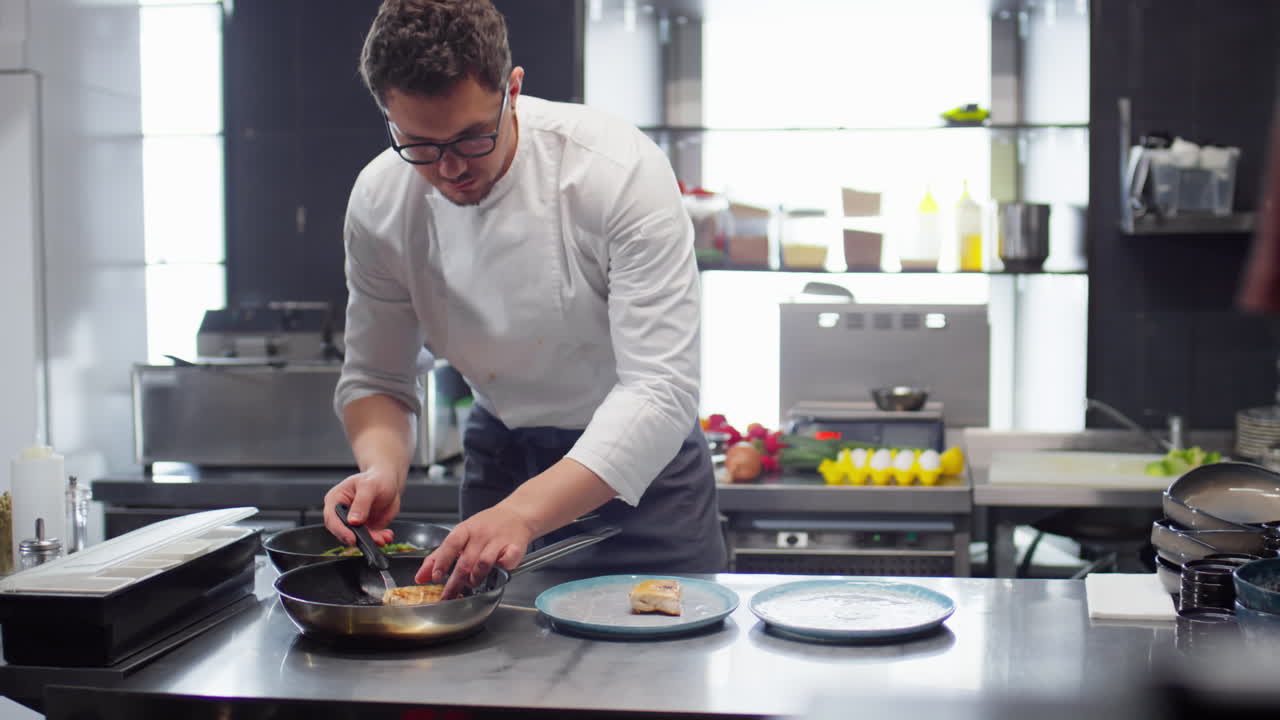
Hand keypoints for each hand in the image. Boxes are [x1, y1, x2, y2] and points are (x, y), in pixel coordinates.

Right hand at [323, 466, 401, 545]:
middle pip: (342, 532)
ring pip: (357, 537)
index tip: (352, 538)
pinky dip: (378, 539)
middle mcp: (342, 512)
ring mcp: (353, 522)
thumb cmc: (376, 478)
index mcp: (336, 499)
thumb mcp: (369, 486)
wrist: (389, 481)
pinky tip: (386, 535)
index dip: (340, 530)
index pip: (332, 518)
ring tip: (382, 538)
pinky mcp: (365, 527)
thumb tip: (354, 520)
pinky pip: (369, 538)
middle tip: (372, 539)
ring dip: (370, 540)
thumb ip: (361, 502)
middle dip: (357, 538)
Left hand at [416, 504, 535, 598]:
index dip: (441, 562)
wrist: (516, 514)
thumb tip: (420, 578)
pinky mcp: (515, 547)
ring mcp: (498, 540)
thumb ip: (439, 556)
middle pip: (466, 561)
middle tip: (448, 596)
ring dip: (476, 578)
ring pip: (484, 564)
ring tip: (473, 582)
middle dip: (455, 582)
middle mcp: (481, 534)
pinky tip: (498, 569)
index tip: (435, 577)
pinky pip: (506, 563)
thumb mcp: (460, 535)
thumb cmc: (485, 526)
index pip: (450, 545)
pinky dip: (501, 569)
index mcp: (465, 530)